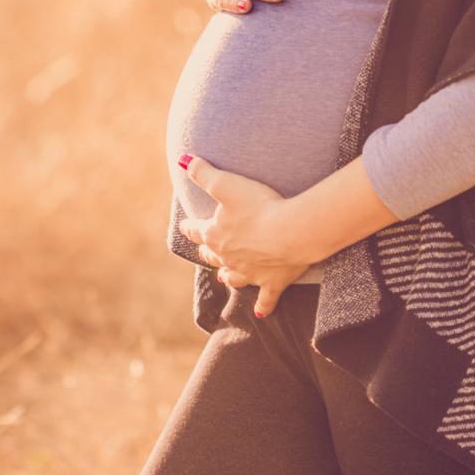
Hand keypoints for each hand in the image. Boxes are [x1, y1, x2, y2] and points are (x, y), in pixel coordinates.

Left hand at [175, 154, 318, 316]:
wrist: (291, 232)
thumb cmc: (259, 205)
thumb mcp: (227, 184)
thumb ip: (204, 173)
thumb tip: (183, 161)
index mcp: (215, 234)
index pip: (195, 230)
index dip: (189, 227)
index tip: (184, 225)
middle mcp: (228, 257)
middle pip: (212, 255)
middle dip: (206, 251)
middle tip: (203, 250)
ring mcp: (250, 273)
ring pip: (233, 278)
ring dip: (228, 276)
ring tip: (224, 277)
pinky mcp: (272, 283)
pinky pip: (265, 299)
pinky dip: (262, 306)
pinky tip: (259, 313)